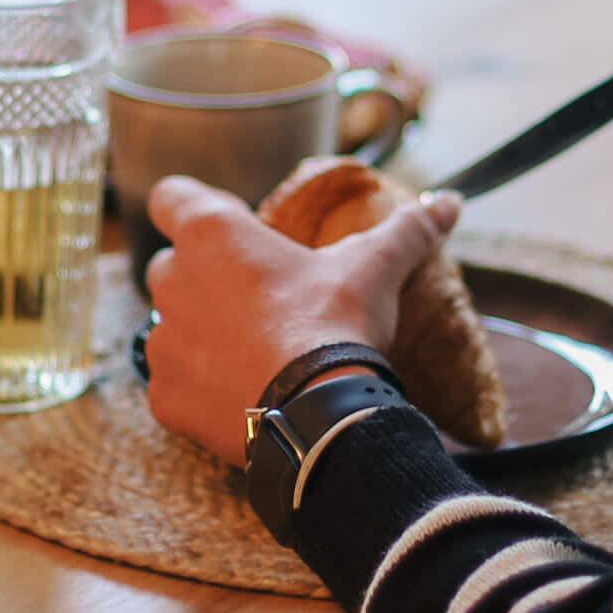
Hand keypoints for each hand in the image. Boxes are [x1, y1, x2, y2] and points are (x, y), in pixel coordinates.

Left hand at [142, 174, 461, 467]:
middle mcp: (173, 281)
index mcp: (212, 234)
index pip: (170, 196)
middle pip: (171, 264)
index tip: (233, 227)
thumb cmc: (336, 324)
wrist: (320, 417)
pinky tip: (241, 394)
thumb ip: (407, 230)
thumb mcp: (375, 268)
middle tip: (255, 297)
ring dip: (200, 332)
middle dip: (203, 276)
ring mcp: (163, 342)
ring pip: (170, 326)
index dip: (195, 206)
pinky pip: (173, 383)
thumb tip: (448, 202)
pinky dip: (199, 387)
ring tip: (251, 350)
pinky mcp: (164, 395)